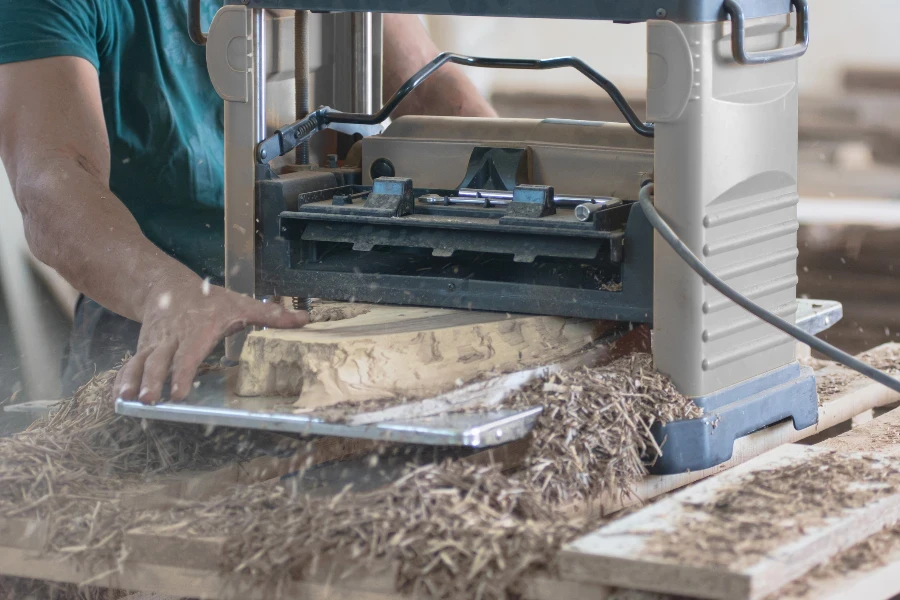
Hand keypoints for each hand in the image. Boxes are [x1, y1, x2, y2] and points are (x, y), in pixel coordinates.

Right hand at [115, 276, 308, 403]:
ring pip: (140, 363)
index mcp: (197, 329)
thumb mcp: (241, 303)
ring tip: (127, 400)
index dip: (183, 372)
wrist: (167, 286)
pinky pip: (129, 364)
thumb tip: (304, 319)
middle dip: (153, 380)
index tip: (178, 392)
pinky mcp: (143, 349)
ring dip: (132, 382)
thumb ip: (271, 315)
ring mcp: (154, 344)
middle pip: (159, 360)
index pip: (188, 353)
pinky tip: (119, 397)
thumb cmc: (210, 300)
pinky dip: (122, 379)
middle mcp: (172, 338)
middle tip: (149, 400)